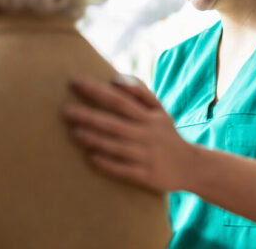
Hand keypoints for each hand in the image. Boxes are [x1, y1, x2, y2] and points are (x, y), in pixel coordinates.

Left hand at [63, 75, 194, 192]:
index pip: (120, 100)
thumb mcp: (159, 111)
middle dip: (90, 116)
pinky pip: (124, 170)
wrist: (191, 166)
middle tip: (65, 111)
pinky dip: (108, 163)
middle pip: (115, 123)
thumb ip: (140, 93)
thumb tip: (115, 79)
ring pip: (117, 146)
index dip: (97, 91)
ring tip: (73, 132)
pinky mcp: (147, 175)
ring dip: (94, 139)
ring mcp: (147, 156)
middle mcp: (148, 135)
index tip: (75, 82)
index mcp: (149, 117)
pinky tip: (91, 158)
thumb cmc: (167, 135)